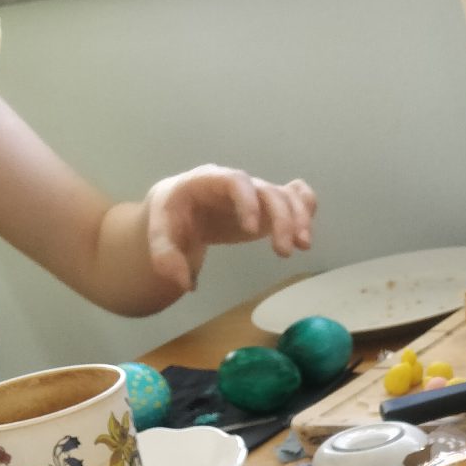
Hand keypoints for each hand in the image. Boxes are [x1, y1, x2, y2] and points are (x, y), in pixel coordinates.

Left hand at [143, 167, 316, 292]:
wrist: (179, 212)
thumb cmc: (170, 221)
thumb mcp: (158, 236)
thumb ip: (166, 257)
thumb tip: (186, 284)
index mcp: (208, 181)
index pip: (234, 181)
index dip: (248, 201)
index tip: (253, 231)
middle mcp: (237, 184)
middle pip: (267, 190)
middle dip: (282, 218)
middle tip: (285, 252)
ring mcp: (255, 194)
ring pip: (286, 194)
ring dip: (300, 217)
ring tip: (303, 247)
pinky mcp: (267, 206)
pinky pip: (294, 195)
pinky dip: (306, 206)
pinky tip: (306, 231)